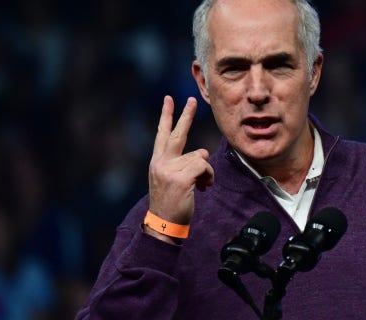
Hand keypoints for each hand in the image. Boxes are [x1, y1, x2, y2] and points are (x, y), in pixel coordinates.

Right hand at [147, 96, 213, 231]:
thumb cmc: (170, 204)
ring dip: (205, 172)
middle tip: (191, 99)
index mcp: (157, 162)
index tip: (169, 100)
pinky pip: (204, 167)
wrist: (163, 224)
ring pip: (199, 156)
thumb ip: (182, 164)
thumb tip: (201, 156)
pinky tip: (203, 188)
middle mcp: (161, 162)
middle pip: (178, 133)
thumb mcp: (171, 180)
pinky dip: (208, 177)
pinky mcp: (181, 177)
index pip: (162, 134)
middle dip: (186, 115)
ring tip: (200, 185)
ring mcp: (169, 169)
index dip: (166, 116)